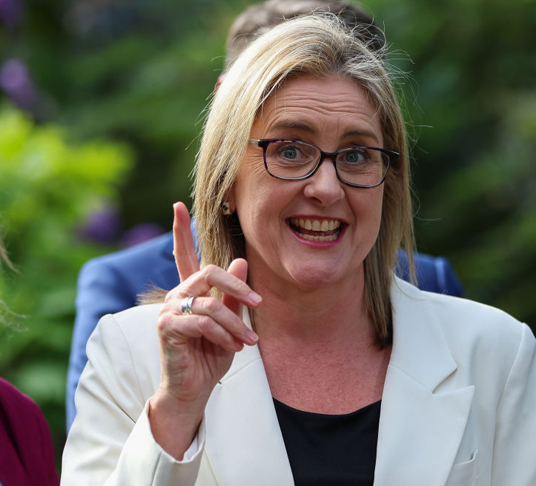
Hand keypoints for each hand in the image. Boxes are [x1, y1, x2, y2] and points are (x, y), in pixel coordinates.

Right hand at [149, 202, 259, 457]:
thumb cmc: (212, 355)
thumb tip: (242, 261)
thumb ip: (234, 296)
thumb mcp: (232, 323)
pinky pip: (203, 321)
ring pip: (211, 303)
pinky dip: (223, 335)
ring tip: (247, 343)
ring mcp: (169, 310)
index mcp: (190, 291)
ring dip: (235, 325)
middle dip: (239, 287)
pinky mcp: (167, 326)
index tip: (177, 205)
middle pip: (210, 272)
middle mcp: (176, 295)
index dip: (180, 231)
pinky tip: (231, 348)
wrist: (196, 388)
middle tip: (258, 305)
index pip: (184, 255)